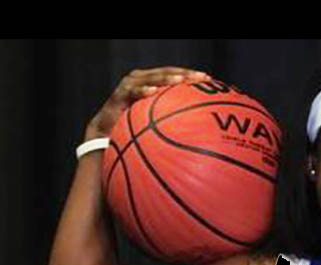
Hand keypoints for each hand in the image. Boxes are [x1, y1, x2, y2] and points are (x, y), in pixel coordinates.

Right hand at [85, 67, 211, 140]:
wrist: (108, 131)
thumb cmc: (135, 127)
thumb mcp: (156, 121)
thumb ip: (173, 118)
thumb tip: (201, 129)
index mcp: (153, 82)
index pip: (176, 74)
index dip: (191, 75)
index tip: (208, 78)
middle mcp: (142, 79)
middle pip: (167, 72)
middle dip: (184, 74)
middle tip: (200, 78)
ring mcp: (130, 85)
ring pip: (151, 78)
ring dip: (166, 79)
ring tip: (180, 80)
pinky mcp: (119, 94)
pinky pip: (132, 92)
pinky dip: (142, 91)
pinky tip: (152, 92)